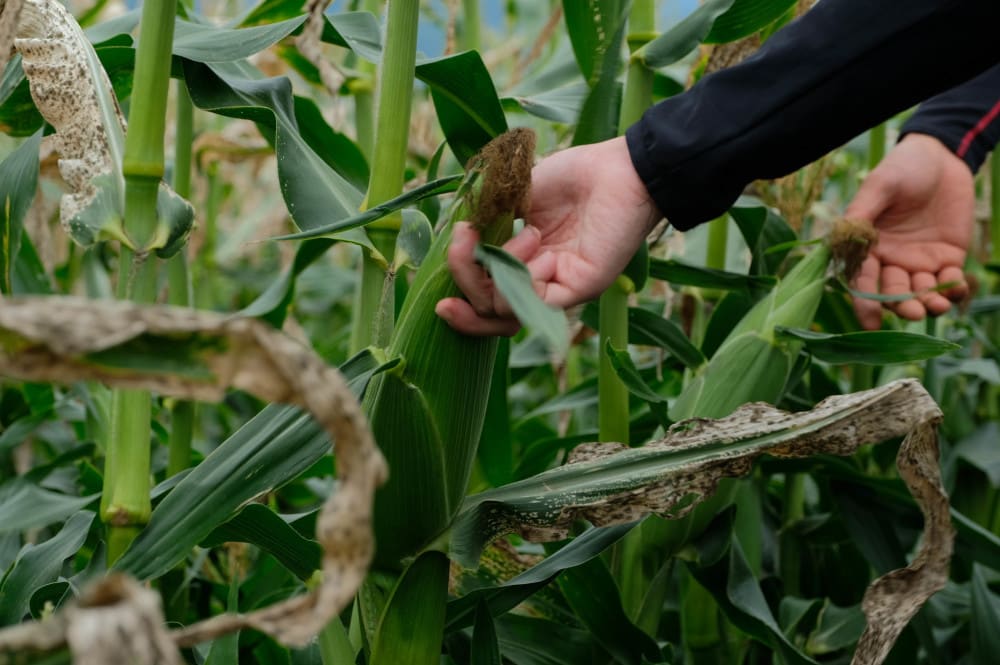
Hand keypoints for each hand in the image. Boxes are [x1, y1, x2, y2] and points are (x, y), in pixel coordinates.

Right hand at [436, 136, 660, 335]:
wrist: (618, 169)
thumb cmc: (573, 175)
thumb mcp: (512, 194)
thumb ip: (484, 219)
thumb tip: (455, 235)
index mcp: (519, 260)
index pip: (481, 294)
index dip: (457, 288)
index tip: (445, 249)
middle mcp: (536, 281)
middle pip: (484, 311)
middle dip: (464, 279)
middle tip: (463, 241)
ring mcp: (556, 289)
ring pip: (503, 312)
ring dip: (502, 268)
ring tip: (529, 233)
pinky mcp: (577, 291)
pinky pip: (533, 304)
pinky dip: (525, 277)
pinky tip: (540, 246)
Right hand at [847, 133, 973, 329]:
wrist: (942, 157)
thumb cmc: (903, 168)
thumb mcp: (880, 186)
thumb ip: (862, 213)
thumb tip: (841, 240)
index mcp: (869, 247)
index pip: (863, 280)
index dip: (865, 303)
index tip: (870, 323)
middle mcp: (891, 260)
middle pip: (893, 293)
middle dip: (902, 306)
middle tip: (914, 312)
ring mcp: (919, 261)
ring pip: (921, 293)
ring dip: (928, 303)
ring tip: (938, 305)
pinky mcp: (948, 257)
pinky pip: (949, 281)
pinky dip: (953, 290)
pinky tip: (957, 289)